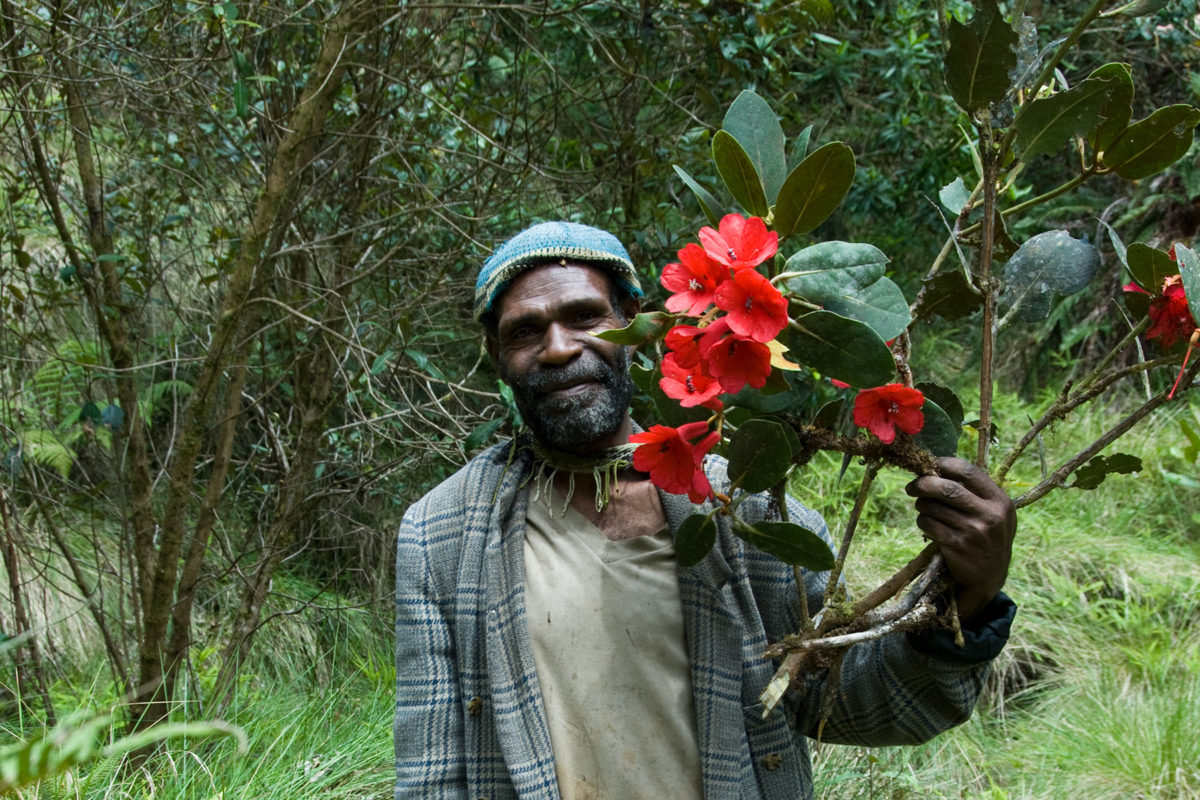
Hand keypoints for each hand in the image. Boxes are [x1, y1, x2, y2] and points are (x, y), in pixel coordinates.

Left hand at [904, 457, 1015, 620]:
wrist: (990, 578)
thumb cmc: (986, 537)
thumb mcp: (993, 513)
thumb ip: (974, 492)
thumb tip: (936, 468)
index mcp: (1000, 500)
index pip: (968, 471)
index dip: (943, 464)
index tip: (929, 465)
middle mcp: (990, 514)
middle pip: (946, 487)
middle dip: (923, 483)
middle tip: (912, 486)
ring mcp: (974, 531)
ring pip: (933, 506)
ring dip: (921, 505)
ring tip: (923, 508)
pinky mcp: (957, 546)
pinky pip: (928, 525)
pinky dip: (922, 522)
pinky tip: (927, 525)